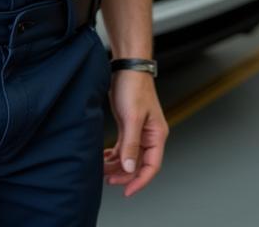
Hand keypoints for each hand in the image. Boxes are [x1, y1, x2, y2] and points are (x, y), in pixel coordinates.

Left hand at [104, 69, 167, 196]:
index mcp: (157, 134)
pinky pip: (123, 148)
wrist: (127, 67)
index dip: (140, 181)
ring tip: (102, 168)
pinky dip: (114, 155)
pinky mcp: (129, 126)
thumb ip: (131, 144)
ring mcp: (139, 132)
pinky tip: (104, 158)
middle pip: (139, 164)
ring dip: (116, 165)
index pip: (152, 166)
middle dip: (124, 174)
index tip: (127, 192)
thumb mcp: (132, 117)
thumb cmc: (134, 86)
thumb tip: (129, 168)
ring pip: (129, 157)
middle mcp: (149, 135)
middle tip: (108, 179)